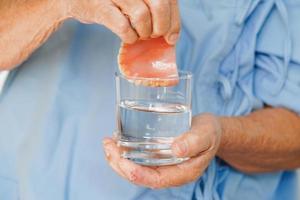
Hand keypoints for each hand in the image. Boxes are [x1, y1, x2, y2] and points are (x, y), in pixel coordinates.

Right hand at [63, 0, 179, 43]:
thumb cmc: (111, 1)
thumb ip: (154, 8)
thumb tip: (173, 35)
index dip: (174, 20)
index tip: (172, 36)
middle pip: (159, 5)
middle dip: (161, 27)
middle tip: (154, 35)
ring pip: (142, 16)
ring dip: (144, 32)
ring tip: (139, 34)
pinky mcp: (99, 6)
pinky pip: (123, 26)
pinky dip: (130, 37)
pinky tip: (129, 37)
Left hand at [102, 114, 221, 188]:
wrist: (211, 130)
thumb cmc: (210, 132)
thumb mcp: (205, 133)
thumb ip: (193, 142)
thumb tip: (176, 150)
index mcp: (184, 173)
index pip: (156, 180)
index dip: (136, 174)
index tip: (121, 160)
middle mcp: (171, 173)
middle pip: (141, 177)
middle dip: (120, 165)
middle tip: (108, 147)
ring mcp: (164, 166)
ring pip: (137, 169)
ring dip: (119, 160)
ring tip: (107, 144)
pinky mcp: (159, 156)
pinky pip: (140, 159)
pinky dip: (126, 153)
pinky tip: (118, 142)